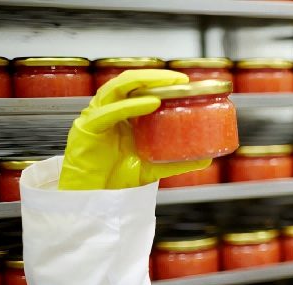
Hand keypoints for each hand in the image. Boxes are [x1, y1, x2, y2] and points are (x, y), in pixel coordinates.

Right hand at [58, 69, 211, 190]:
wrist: (93, 199)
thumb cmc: (115, 180)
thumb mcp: (153, 167)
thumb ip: (176, 161)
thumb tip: (206, 158)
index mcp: (120, 116)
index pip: (138, 89)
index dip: (158, 82)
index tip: (184, 82)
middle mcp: (106, 112)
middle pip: (128, 83)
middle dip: (154, 77)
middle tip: (179, 79)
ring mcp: (95, 118)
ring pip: (116, 89)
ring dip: (143, 83)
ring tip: (167, 84)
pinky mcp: (87, 129)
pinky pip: (110, 112)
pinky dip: (132, 105)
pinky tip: (152, 103)